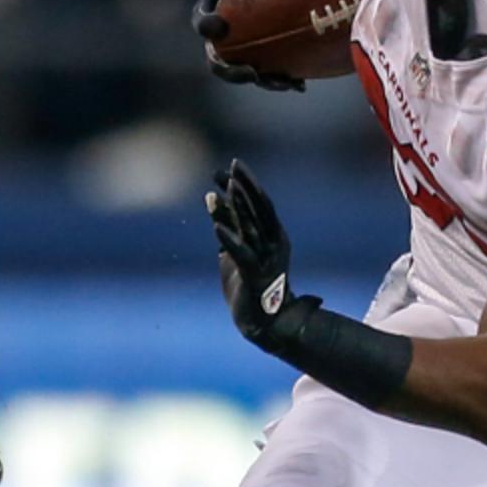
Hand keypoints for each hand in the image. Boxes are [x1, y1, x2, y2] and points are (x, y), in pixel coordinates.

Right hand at [192, 0, 304, 91]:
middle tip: (252, 72)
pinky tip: (301, 84)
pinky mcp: (262, 64)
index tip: (221, 26)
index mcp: (210, 17)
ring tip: (286, 83)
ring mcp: (241, 56)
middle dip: (234, 73)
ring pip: (250, 75)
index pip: (202, 24)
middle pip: (220, 65)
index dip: (208, 26)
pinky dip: (286, 80)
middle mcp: (221, 42)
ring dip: (266, 81)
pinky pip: (272, 76)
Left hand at [206, 159, 308, 349]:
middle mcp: (274, 243)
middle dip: (245, 185)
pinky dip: (229, 239)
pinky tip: (215, 227)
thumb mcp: (235, 250)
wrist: (265, 321)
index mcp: (273, 235)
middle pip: (260, 208)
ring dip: (239, 205)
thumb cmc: (248, 285)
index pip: (259, 202)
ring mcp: (267, 259)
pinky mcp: (255, 276)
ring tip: (227, 186)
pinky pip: (242, 254)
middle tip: (233, 164)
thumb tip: (212, 197)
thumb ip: (228, 225)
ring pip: (253, 227)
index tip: (229, 166)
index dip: (245, 183)